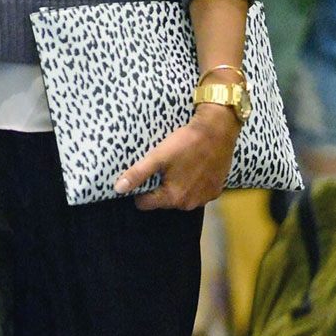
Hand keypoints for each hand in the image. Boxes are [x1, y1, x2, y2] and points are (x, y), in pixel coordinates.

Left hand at [116, 104, 239, 210]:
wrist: (218, 131)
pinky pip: (197, 193)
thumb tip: (118, 189)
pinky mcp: (215, 191)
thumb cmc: (186, 143)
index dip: (140, 191)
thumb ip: (137, 174)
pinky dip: (194, 185)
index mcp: (172, 197)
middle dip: (160, 187)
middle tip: (164, 167)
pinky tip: (195, 169)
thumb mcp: (158, 156)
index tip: (146, 175)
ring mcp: (204, 199)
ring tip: (180, 166)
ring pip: (181, 198)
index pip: (145, 204)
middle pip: (163, 201)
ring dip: (178, 187)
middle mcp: (188, 204)